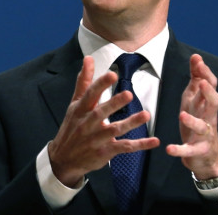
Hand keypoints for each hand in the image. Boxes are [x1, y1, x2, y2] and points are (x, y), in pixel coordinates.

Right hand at [48, 56, 159, 187]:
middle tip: (128, 94)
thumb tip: (88, 58)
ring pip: (115, 130)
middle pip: (101, 113)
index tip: (112, 74)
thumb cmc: (72, 127)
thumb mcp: (74, 104)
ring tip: (145, 115)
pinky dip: (140, 145)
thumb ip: (84, 81)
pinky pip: (124, 147)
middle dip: (114, 103)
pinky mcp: (105, 152)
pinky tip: (154, 141)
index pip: (90, 95)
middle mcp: (88, 124)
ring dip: (131, 123)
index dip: (101, 84)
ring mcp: (97, 139)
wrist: (64, 159)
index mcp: (81, 109)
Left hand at [165, 54, 217, 179]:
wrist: (205, 155)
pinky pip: (189, 150)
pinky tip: (169, 149)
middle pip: (215, 103)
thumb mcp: (195, 98)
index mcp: (205, 103)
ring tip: (182, 115)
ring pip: (202, 127)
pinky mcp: (197, 150)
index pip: (211, 86)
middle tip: (202, 83)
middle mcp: (208, 117)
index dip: (205, 73)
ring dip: (192, 121)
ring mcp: (204, 134)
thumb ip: (196, 78)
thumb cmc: (198, 120)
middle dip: (209, 93)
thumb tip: (196, 56)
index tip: (197, 60)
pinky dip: (180, 150)